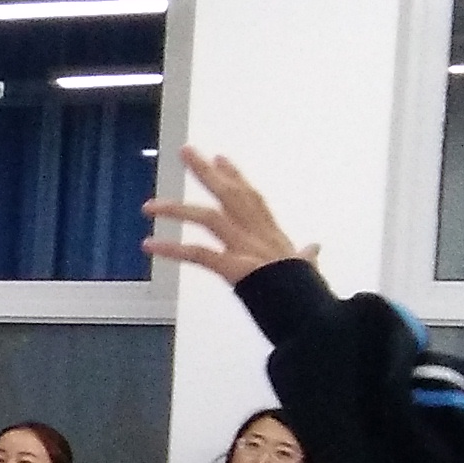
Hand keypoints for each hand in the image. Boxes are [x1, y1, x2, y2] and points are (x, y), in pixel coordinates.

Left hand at [143, 148, 321, 285]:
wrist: (311, 312)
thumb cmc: (309, 293)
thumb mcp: (307, 269)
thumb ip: (306, 256)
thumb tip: (315, 248)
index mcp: (273, 236)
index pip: (251, 198)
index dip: (235, 177)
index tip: (219, 158)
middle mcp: (259, 235)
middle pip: (231, 195)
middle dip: (207, 173)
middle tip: (185, 150)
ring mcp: (247, 248)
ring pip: (209, 218)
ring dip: (177, 210)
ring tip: (149, 206)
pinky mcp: (235, 266)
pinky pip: (198, 254)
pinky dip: (172, 250)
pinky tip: (149, 245)